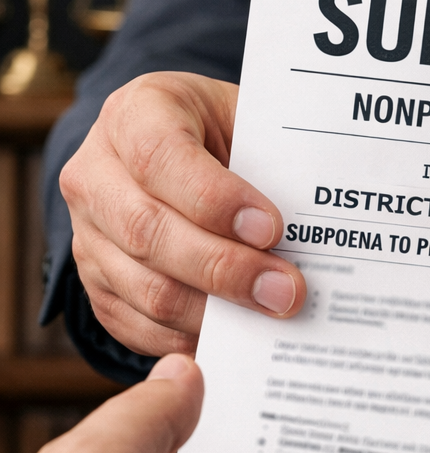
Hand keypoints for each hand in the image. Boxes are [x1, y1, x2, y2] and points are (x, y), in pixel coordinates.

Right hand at [60, 72, 307, 356]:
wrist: (182, 154)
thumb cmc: (228, 138)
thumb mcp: (248, 123)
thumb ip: (271, 162)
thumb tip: (318, 225)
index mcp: (135, 114)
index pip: (160, 157)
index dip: (216, 199)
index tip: (271, 228)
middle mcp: (95, 174)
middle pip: (148, 232)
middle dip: (226, 269)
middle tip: (286, 291)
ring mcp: (88, 234)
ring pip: (145, 287)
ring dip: (216, 313)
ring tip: (272, 314)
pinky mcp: (97, 284)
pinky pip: (138, 325)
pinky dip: (191, 337)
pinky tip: (238, 336)